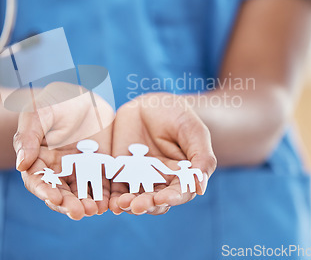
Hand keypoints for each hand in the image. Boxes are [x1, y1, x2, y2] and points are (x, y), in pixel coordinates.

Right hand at [13, 82, 113, 219]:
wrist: (83, 97)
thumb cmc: (53, 102)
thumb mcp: (38, 112)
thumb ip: (29, 136)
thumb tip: (21, 164)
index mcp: (38, 161)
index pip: (38, 181)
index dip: (45, 191)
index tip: (54, 198)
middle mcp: (58, 172)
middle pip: (61, 194)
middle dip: (68, 205)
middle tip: (78, 212)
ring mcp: (80, 172)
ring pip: (82, 195)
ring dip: (87, 205)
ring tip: (95, 210)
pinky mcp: (101, 170)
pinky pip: (104, 186)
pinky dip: (107, 197)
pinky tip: (113, 202)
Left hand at [109, 93, 216, 214]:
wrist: (150, 105)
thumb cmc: (178, 116)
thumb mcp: (193, 131)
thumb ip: (201, 158)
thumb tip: (200, 188)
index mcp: (182, 176)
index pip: (178, 193)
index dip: (171, 198)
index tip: (162, 199)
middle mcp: (161, 182)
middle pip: (155, 201)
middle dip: (147, 205)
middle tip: (138, 206)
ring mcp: (140, 178)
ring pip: (135, 198)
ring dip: (129, 204)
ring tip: (122, 204)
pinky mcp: (121, 172)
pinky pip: (116, 188)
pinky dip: (112, 198)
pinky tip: (109, 202)